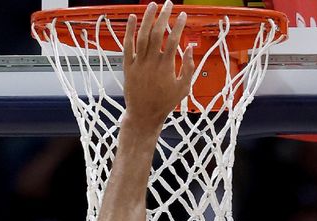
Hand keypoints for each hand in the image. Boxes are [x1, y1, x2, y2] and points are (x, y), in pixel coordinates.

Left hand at [122, 1, 194, 127]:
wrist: (144, 114)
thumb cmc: (165, 102)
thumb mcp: (184, 88)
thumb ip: (188, 67)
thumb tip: (189, 48)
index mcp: (167, 67)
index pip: (173, 40)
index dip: (178, 26)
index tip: (183, 16)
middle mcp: (151, 62)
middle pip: (157, 33)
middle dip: (163, 16)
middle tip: (169, 4)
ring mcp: (138, 63)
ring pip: (142, 35)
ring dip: (147, 18)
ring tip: (152, 5)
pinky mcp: (128, 65)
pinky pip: (127, 45)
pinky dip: (129, 30)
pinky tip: (133, 18)